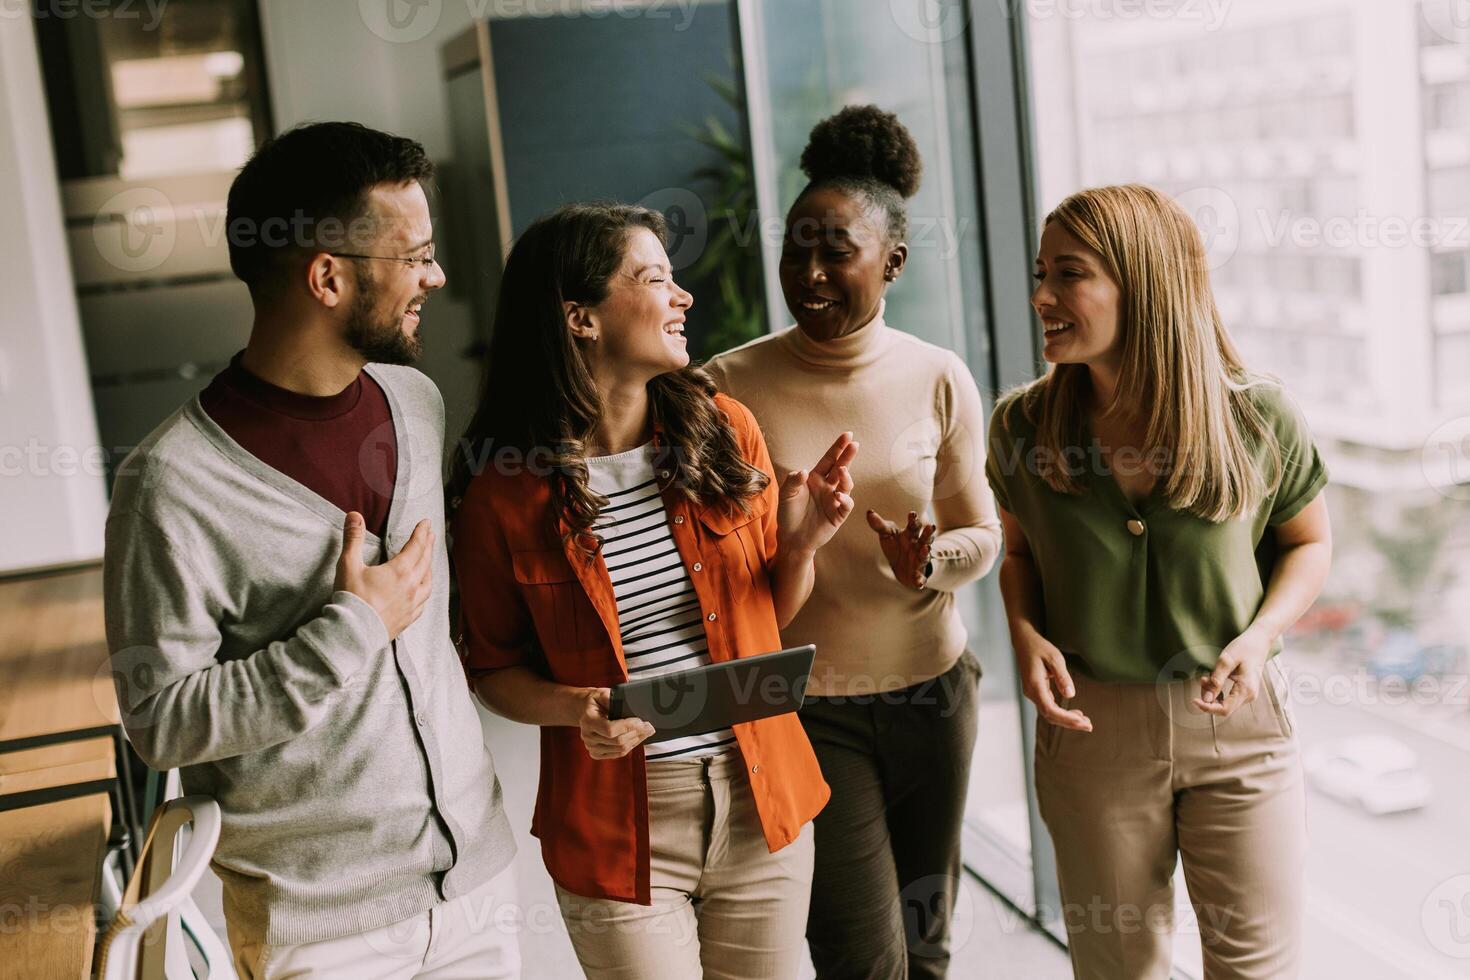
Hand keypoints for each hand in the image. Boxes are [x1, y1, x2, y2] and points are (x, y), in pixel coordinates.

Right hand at [333, 512, 432, 639]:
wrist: (352, 633)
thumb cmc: (351, 598)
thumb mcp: (349, 565)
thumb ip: (354, 538)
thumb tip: (354, 515)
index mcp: (400, 571)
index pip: (416, 546)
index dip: (422, 532)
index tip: (427, 523)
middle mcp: (412, 587)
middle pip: (425, 562)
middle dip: (428, 546)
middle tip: (431, 535)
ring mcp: (412, 604)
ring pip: (428, 583)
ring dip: (429, 569)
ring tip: (428, 562)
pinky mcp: (408, 619)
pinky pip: (423, 602)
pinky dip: (425, 591)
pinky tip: (422, 592)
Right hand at [579, 688, 655, 759]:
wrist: (584, 710)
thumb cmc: (595, 701)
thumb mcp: (602, 693)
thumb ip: (613, 699)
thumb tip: (629, 705)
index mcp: (588, 721)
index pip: (610, 729)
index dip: (628, 727)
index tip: (641, 722)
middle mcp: (588, 736)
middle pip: (618, 741)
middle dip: (637, 733)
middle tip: (649, 726)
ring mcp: (592, 747)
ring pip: (620, 749)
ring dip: (636, 740)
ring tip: (646, 732)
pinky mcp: (597, 753)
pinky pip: (618, 754)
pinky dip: (630, 746)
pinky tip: (636, 738)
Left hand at [776, 432, 857, 557]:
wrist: (792, 539)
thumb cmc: (788, 514)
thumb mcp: (786, 495)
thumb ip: (793, 481)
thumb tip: (805, 471)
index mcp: (815, 478)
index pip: (829, 459)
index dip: (838, 447)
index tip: (848, 435)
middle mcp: (827, 487)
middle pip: (841, 468)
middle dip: (848, 456)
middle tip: (854, 444)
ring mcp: (834, 500)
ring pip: (846, 485)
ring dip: (846, 477)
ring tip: (842, 470)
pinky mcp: (838, 515)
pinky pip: (846, 505)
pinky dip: (845, 500)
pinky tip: (839, 496)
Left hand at [867, 509, 935, 588]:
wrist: (900, 567)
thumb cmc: (895, 546)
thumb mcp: (887, 534)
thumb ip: (879, 525)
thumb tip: (869, 512)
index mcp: (911, 534)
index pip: (914, 525)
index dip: (914, 519)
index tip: (912, 514)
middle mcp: (919, 546)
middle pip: (925, 538)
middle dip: (928, 533)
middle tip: (931, 526)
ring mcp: (920, 560)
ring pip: (925, 556)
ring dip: (926, 552)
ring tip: (926, 549)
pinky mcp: (918, 575)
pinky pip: (920, 578)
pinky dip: (920, 580)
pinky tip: (920, 583)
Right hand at [1016, 633, 1091, 731]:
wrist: (1025, 642)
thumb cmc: (1040, 648)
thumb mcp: (1054, 658)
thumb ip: (1062, 677)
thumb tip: (1070, 695)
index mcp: (1034, 685)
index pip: (1050, 709)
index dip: (1066, 718)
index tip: (1082, 720)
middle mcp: (1032, 692)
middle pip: (1050, 716)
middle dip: (1070, 723)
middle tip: (1089, 726)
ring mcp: (1033, 693)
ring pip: (1050, 714)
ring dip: (1067, 720)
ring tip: (1085, 722)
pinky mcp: (1037, 692)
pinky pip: (1049, 708)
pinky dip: (1063, 714)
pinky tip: (1076, 714)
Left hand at [1193, 627, 1271, 717]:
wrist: (1259, 641)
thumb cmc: (1244, 647)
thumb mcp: (1227, 660)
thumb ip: (1216, 679)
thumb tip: (1207, 698)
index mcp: (1246, 690)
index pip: (1225, 709)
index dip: (1208, 708)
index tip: (1194, 700)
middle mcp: (1249, 696)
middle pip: (1224, 708)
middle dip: (1209, 699)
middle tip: (1201, 680)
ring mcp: (1248, 694)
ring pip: (1226, 703)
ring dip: (1212, 694)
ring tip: (1205, 677)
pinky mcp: (1245, 690)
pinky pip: (1229, 698)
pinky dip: (1218, 692)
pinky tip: (1212, 680)